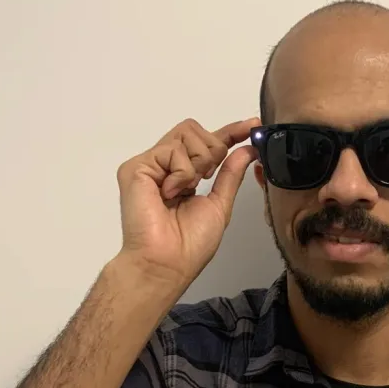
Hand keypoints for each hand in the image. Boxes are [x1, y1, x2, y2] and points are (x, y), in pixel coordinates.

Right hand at [114, 117, 259, 286]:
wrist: (167, 262)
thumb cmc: (190, 244)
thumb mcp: (220, 204)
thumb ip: (231, 174)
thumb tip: (247, 149)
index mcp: (183, 175)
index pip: (207, 143)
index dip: (231, 132)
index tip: (253, 125)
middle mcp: (164, 166)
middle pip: (194, 130)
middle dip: (212, 151)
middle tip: (206, 178)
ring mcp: (149, 165)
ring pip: (185, 135)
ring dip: (197, 164)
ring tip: (184, 191)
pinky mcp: (135, 167)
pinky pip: (170, 151)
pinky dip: (181, 174)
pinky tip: (170, 194)